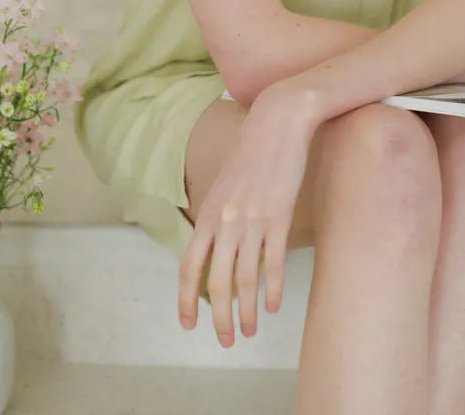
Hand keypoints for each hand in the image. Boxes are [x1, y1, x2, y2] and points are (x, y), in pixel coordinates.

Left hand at [178, 85, 314, 347]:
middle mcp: (226, 220)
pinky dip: (271, 289)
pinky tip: (271, 308)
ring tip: (248, 332)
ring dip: (244, 311)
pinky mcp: (278, 216)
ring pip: (244, 278)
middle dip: (218, 317)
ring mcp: (252, 219)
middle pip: (216, 281)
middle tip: (224, 341)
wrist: (277, 122)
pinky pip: (273, 263)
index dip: (186, 299)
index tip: (189, 325)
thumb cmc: (252, 153)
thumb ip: (218, 215)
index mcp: (208, 212)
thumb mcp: (225, 184)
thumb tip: (215, 246)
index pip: (190, 266)